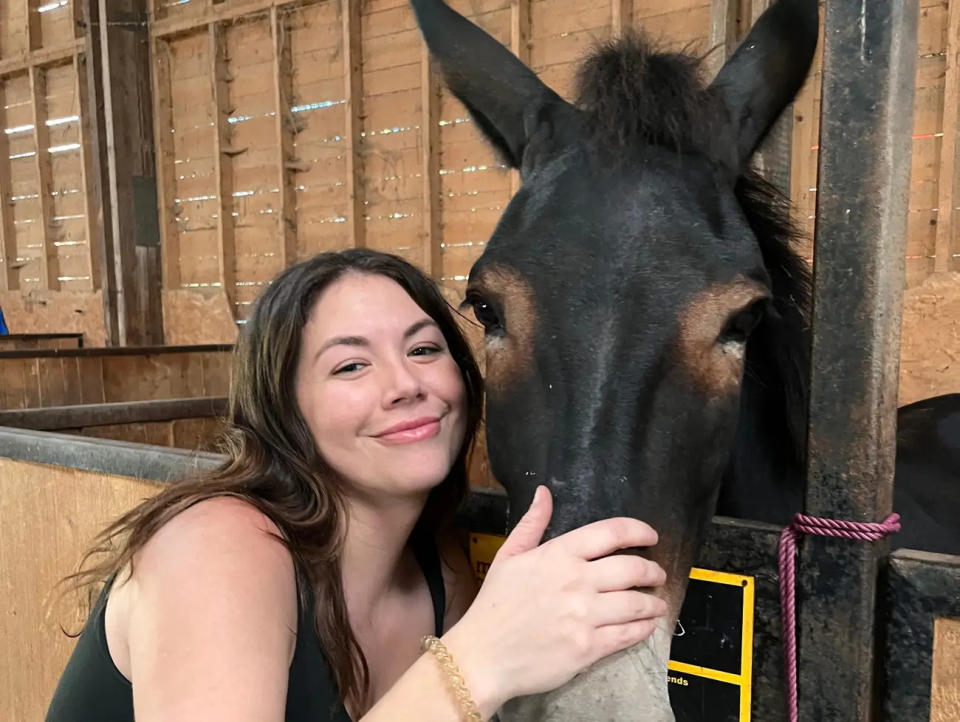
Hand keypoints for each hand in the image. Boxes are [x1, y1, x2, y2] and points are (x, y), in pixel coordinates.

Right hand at [443, 485, 666, 712]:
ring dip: (653, 603)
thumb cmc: (494, 605)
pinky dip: (643, 629)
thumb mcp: (508, 556)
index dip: (638, 531)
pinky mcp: (588, 648)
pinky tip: (646, 626)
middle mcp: (576, 581)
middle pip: (632, 568)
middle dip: (652, 571)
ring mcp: (584, 616)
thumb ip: (532, 523)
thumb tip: (545, 492)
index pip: (610, 533)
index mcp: (558, 554)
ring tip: (656, 603)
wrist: (483, 656)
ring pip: (636, 604)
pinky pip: (628, 635)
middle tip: (657, 575)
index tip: (651, 537)